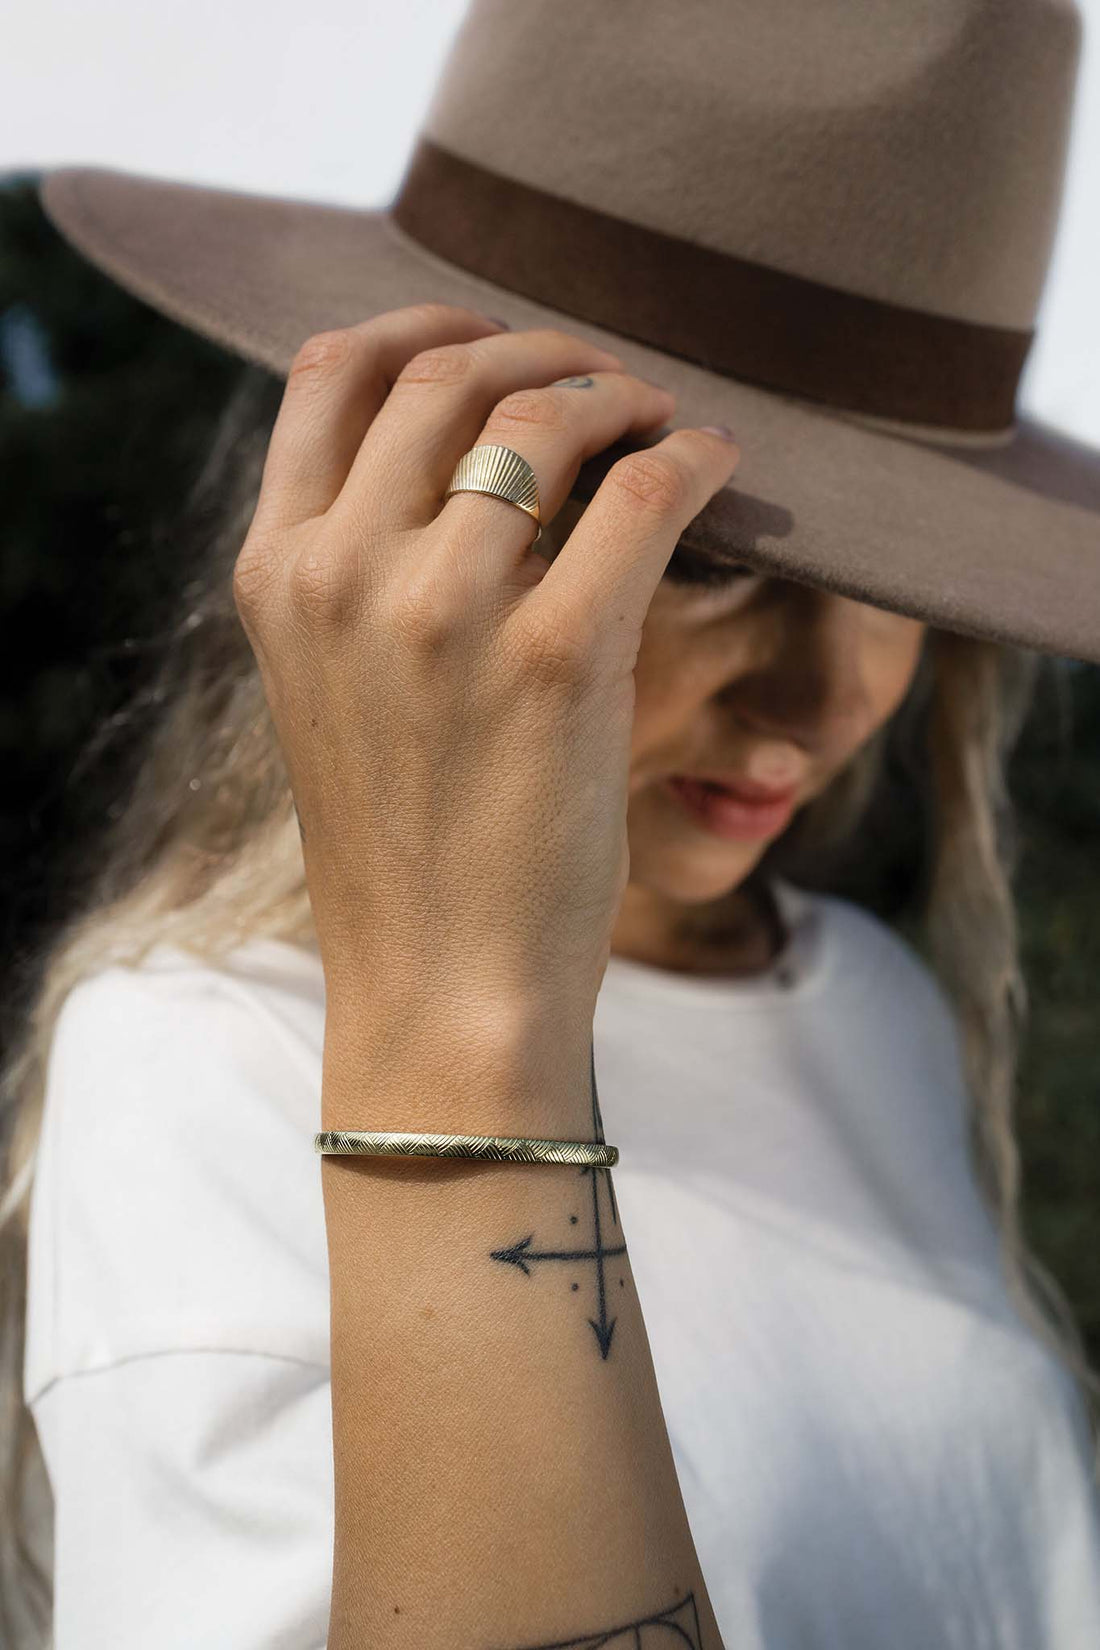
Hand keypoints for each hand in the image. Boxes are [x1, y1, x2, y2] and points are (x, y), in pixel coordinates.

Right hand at [233, 303, 739, 1061]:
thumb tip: (470, 448)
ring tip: (663, 421)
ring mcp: (442, 612)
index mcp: (277, 573)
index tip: (496, 340)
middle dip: (540, 351)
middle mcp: (343, 574)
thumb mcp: (333, 686)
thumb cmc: (403, 840)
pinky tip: (717, 465)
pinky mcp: (553, 658)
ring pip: (547, 413)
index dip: (427, 324)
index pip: (331, 371)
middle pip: (447, 371)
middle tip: (607, 383)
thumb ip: (361, 566)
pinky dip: (693, 456)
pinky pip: (643, 493)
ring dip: (622, 394)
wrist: (443, 982)